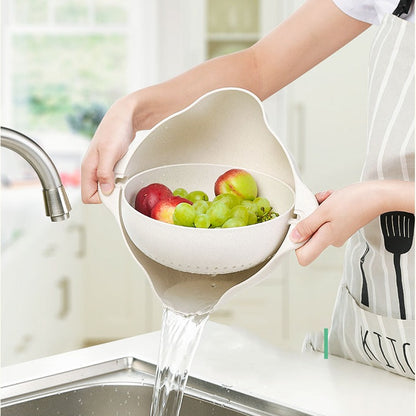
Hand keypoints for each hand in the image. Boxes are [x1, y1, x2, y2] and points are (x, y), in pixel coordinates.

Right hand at [81, 97, 136, 202]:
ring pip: (106, 186)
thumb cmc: (115, 130)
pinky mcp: (109, 164)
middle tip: (121, 180)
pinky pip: (112, 178)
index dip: (102, 198)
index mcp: (87, 168)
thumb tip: (105, 191)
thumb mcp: (110, 152)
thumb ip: (105, 173)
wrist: (124, 117)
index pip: (88, 196)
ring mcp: (100, 167)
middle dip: (111, 191)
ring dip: (116, 183)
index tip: (114, 191)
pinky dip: (120, 177)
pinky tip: (124, 168)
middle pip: (97, 193)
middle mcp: (92, 169)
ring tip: (123, 172)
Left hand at [290, 181, 414, 265]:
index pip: (303, 256)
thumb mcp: (324, 211)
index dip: (295, 244)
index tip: (294, 229)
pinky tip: (333, 199)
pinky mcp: (341, 224)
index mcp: (326, 239)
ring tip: (328, 200)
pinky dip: (327, 206)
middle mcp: (331, 239)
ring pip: (317, 221)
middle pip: (308, 234)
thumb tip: (294, 238)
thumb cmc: (356, 202)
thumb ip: (307, 226)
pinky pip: (326, 216)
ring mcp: (337, 232)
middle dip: (309, 217)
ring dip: (319, 208)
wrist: (379, 195)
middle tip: (316, 206)